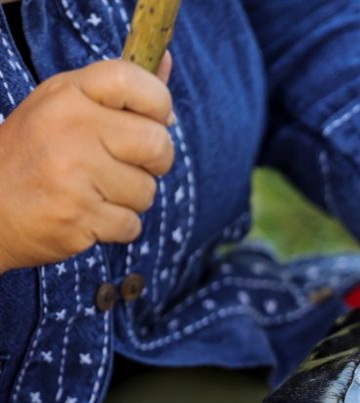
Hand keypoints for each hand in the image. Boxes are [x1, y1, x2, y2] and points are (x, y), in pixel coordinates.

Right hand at [0, 57, 174, 272]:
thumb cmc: (36, 153)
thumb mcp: (66, 106)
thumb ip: (120, 90)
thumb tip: (166, 61)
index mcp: (67, 94)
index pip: (133, 79)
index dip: (159, 102)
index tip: (156, 119)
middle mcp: (70, 128)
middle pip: (157, 144)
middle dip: (156, 161)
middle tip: (131, 165)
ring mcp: (72, 174)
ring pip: (147, 191)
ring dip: (132, 198)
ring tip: (97, 191)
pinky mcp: (77, 216)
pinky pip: (132, 225)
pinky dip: (118, 226)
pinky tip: (89, 215)